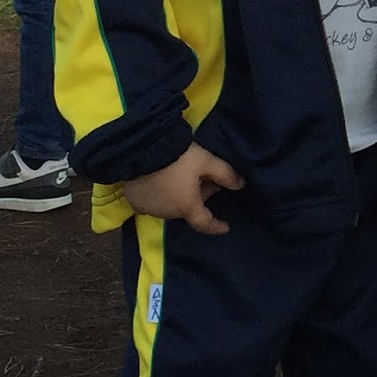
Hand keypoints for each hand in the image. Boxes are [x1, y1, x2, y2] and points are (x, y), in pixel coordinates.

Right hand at [121, 143, 243, 234]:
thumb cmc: (178, 157)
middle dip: (200, 198)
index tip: (226, 227)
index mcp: (186, 207)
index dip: (216, 226)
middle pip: (188, 209)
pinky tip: (165, 180)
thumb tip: (241, 185)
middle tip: (208, 180)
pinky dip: (164, 195)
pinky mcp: (134, 201)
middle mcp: (167, 213)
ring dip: (181, 196)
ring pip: (171, 206)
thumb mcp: (206, 161)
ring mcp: (148, 209)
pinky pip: (154, 202)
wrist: (141, 149)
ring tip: (186, 177)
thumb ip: (225, 174)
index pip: (204, 223)